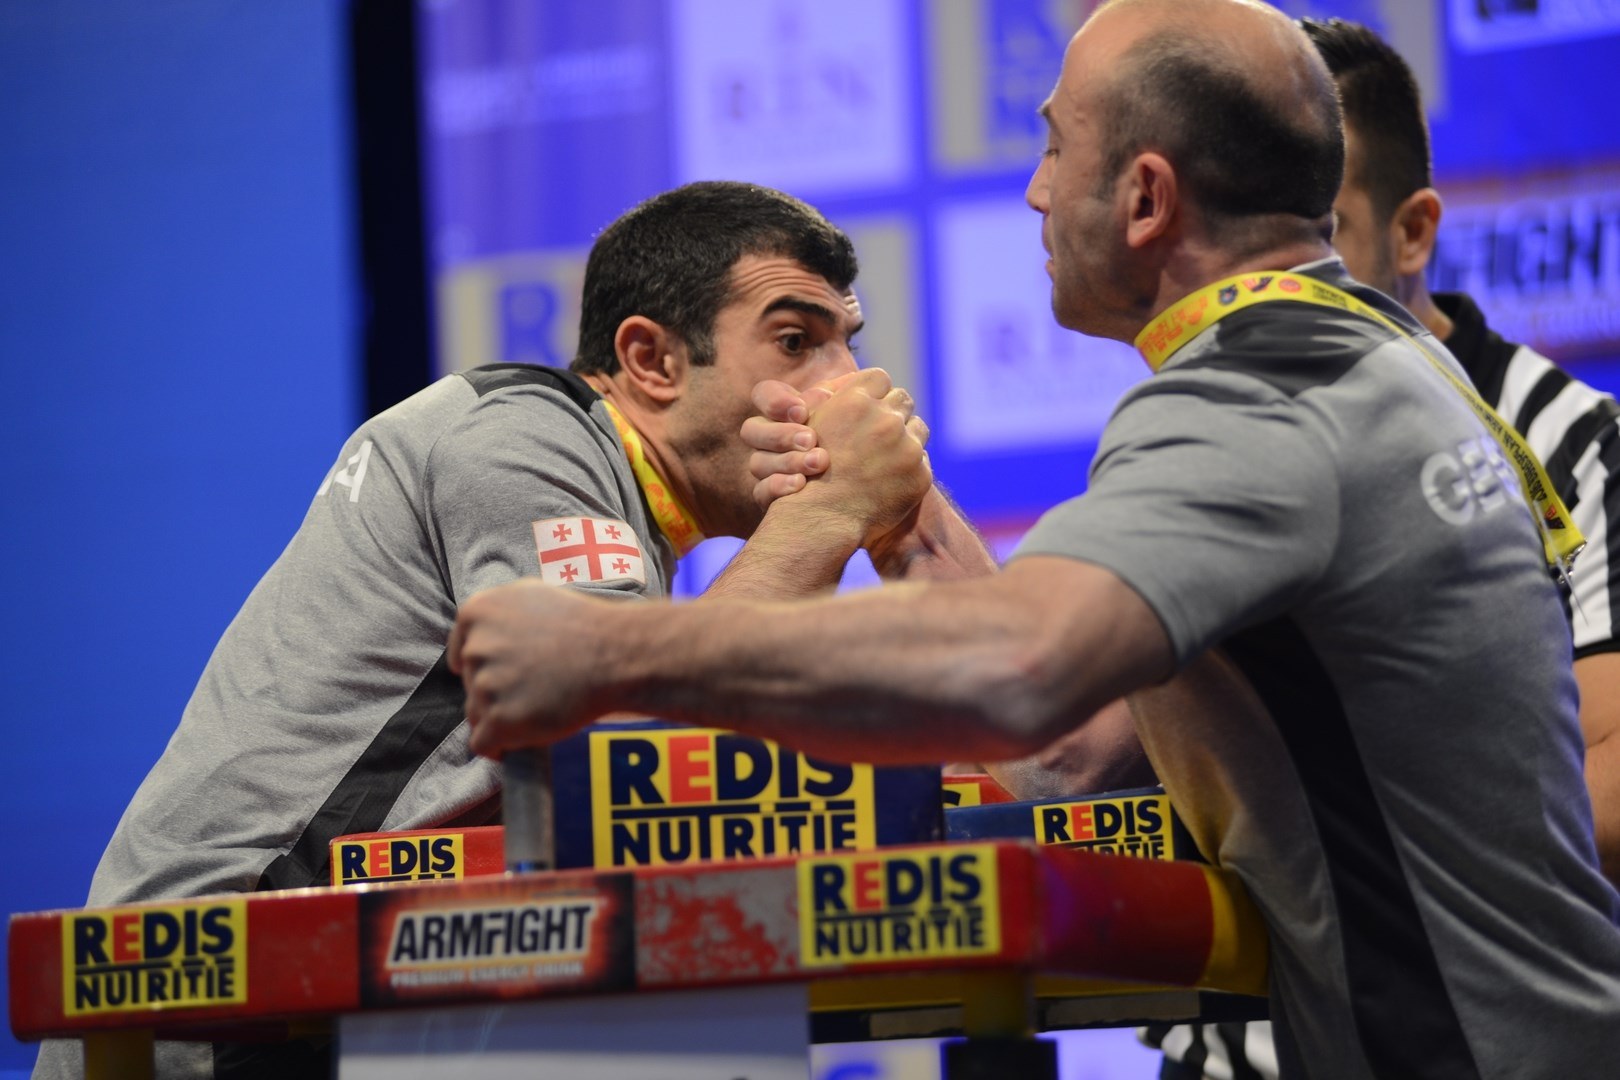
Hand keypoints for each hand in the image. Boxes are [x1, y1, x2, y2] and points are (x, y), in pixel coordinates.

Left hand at [448, 580, 608, 757]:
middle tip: (534, 690)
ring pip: (477, 714)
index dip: (486, 669)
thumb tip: (477, 636)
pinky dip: (499, 746)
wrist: (615, 655)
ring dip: (501, 718)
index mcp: (478, 612)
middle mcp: (476, 648)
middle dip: (497, 692)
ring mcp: (485, 686)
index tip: (505, 676)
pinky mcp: (498, 721)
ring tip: (537, 711)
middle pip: (472, 685)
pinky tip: (520, 740)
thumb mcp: (533, 596)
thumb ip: (497, 614)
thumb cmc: (584, 626)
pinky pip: (483, 744)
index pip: (463, 654)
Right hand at [741, 373, 855, 507]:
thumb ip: (848, 393)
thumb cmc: (855, 438)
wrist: (858, 484)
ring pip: (757, 462)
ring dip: (787, 461)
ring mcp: (767, 466)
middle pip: (752, 430)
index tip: (802, 411)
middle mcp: (769, 437)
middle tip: (811, 439)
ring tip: (819, 462)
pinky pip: (760, 492)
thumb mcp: (853, 410)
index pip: (764, 394)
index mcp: (785, 410)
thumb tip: (850, 381)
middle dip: (781, 434)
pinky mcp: (770, 494)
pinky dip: (779, 486)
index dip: (776, 401)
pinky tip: (801, 484)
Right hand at [795, 368, 931, 547]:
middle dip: (892, 412)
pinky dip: (910, 467)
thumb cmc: (809, 471)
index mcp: (856, 401)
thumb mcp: (811, 425)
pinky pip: (923, 459)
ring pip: (918, 427)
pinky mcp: (920, 473)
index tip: (869, 406)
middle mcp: (884, 419)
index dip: (874, 391)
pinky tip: (890, 479)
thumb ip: (834, 398)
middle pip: (902, 399)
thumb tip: (853, 381)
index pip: (879, 378)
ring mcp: (906, 447)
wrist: (822, 519)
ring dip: (905, 437)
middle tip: (878, 432)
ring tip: (885, 456)